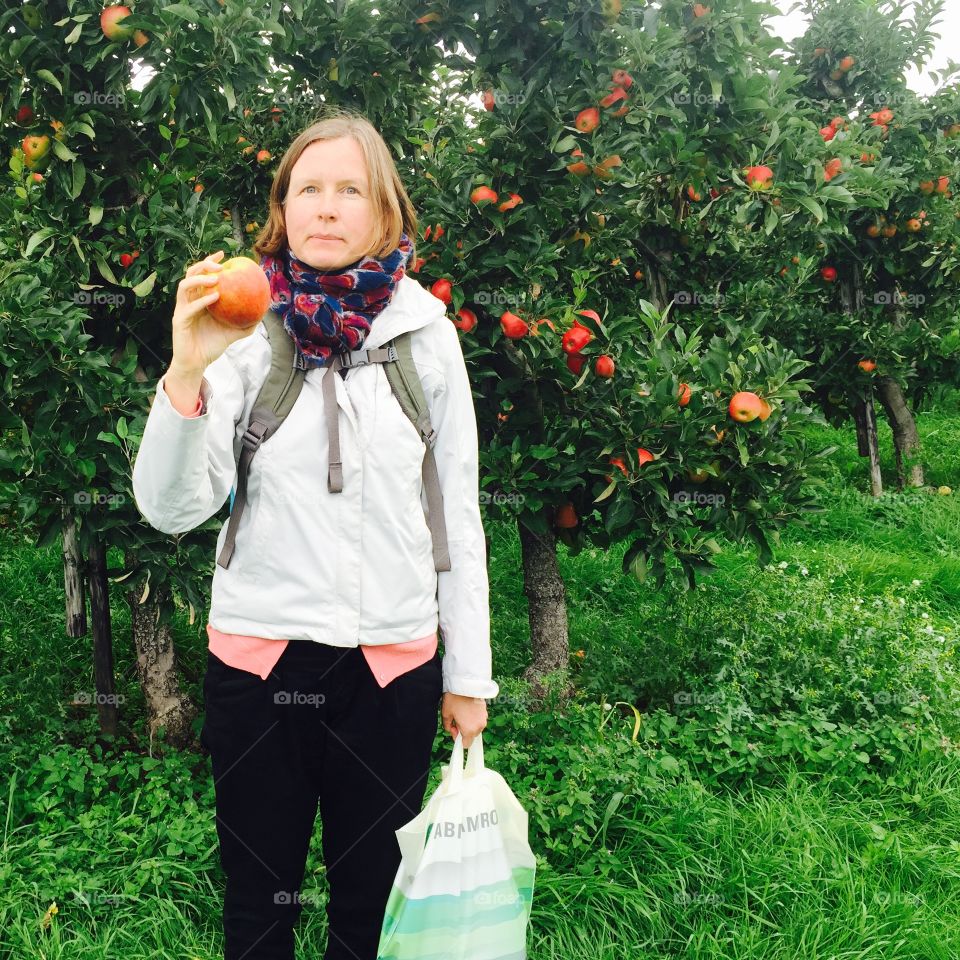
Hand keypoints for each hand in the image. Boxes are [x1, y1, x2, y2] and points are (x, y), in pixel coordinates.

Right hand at [171, 250, 256, 376]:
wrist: (197, 363)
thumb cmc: (212, 346)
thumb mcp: (233, 333)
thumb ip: (246, 323)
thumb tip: (263, 313)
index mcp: (199, 299)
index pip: (201, 275)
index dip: (210, 262)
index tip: (224, 255)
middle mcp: (188, 301)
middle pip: (190, 274)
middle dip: (203, 265)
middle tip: (219, 265)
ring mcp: (182, 309)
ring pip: (185, 286)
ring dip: (199, 279)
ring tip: (216, 279)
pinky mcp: (179, 320)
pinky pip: (189, 307)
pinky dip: (202, 300)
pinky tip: (215, 297)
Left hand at [441, 693, 486, 748]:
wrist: (465, 683)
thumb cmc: (454, 699)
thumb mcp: (446, 714)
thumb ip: (448, 727)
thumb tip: (452, 730)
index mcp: (469, 730)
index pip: (466, 744)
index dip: (458, 739)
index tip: (454, 730)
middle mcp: (479, 726)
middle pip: (471, 736)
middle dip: (464, 730)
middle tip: (456, 719)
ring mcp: (484, 718)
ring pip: (476, 727)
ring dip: (470, 724)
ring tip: (462, 712)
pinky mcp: (485, 711)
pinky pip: (479, 719)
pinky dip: (474, 717)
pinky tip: (468, 708)